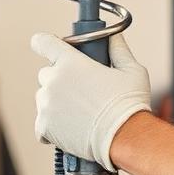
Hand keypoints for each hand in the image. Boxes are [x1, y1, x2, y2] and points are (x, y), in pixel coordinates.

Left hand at [32, 32, 150, 171]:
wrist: (125, 137)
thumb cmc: (129, 104)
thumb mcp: (132, 70)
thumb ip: (119, 49)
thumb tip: (114, 36)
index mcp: (71, 62)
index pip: (43, 42)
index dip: (45, 43)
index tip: (49, 47)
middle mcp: (54, 80)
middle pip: (47, 73)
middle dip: (60, 79)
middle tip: (80, 90)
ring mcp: (46, 104)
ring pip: (44, 98)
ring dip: (55, 102)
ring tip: (79, 112)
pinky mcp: (44, 127)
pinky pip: (42, 123)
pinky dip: (52, 126)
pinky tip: (70, 127)